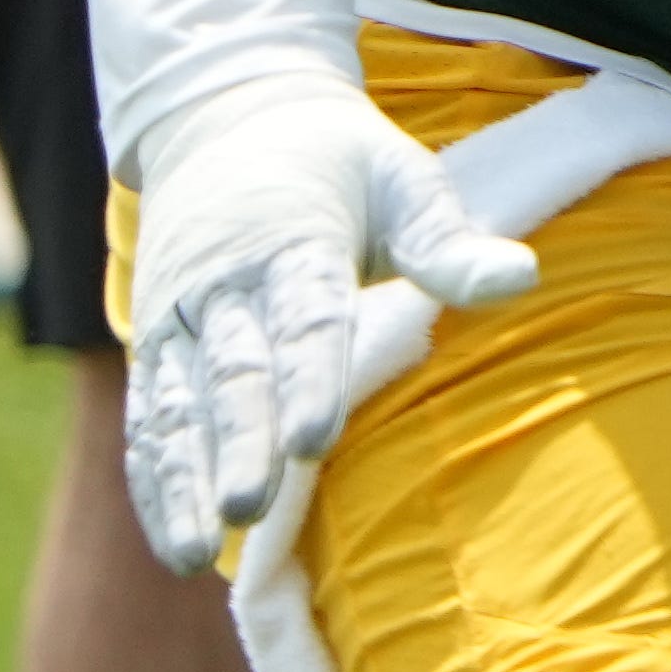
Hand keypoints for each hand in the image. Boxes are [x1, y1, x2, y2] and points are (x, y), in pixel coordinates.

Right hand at [115, 67, 540, 572]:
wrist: (225, 119)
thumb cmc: (339, 162)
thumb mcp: (401, 178)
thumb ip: (447, 240)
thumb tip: (520, 277)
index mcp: (292, 240)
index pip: (303, 317)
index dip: (309, 379)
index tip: (317, 440)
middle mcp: (224, 284)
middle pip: (233, 372)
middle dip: (239, 442)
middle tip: (248, 507)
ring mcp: (180, 318)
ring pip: (178, 405)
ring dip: (187, 479)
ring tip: (199, 553)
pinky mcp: (154, 345)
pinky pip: (150, 419)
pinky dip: (157, 482)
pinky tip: (175, 545)